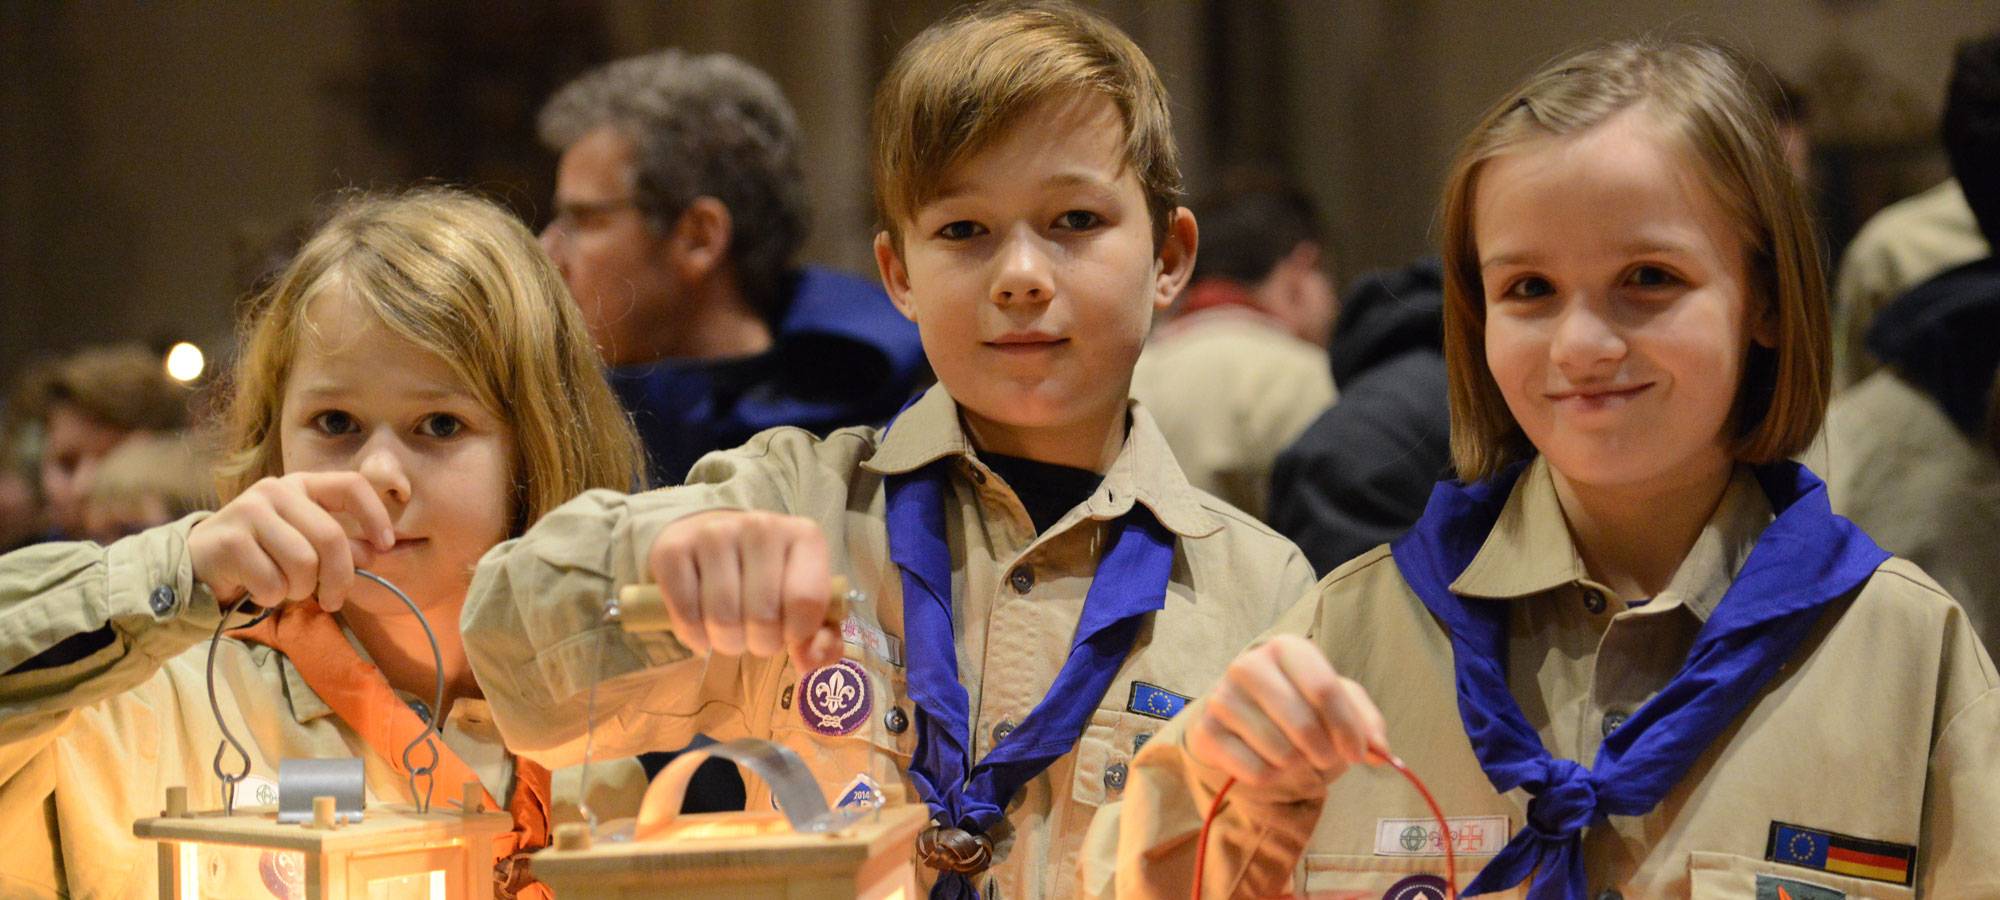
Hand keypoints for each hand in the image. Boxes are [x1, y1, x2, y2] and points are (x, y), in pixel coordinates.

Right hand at [189, 473, 394, 611]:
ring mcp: (249, 511)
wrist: (200, 567)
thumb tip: (375, 553)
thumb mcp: (306, 545)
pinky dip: (272, 597)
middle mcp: (275, 490)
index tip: (386, 545)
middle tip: (332, 600)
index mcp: (301, 485)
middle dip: (339, 578)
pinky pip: (272, 583)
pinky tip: (258, 590)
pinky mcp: (229, 541)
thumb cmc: (263, 556)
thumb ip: (341, 546)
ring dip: (301, 590)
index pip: (351, 485)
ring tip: (286, 589)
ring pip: (303, 563)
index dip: (375, 515)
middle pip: (331, 537)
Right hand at [646, 510, 841, 671]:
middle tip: (755, 636)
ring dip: (726, 642)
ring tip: (730, 632)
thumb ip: (822, 638)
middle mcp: (760, 526)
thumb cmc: (770, 579)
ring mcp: (714, 533)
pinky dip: (694, 635)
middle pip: (762, 616)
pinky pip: (685, 614)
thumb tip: (809, 662)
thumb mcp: (805, 601)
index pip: (806, 601)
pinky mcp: (673, 549)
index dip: (796, 634)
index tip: (789, 634)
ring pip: (722, 618)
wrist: (714, 541)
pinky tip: (702, 628)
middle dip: (759, 644)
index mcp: (804, 536)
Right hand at [1187, 635, 1387, 795]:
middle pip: (1302, 724)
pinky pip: (1256, 771)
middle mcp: (1248, 664)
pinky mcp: (1205, 733)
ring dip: (1298, 767)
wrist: (1243, 723)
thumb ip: (1366, 722)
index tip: (1359, 754)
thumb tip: (1381, 752)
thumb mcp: (1338, 705)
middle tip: (1325, 759)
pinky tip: (1267, 763)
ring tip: (1295, 757)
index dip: (1348, 728)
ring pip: (1280, 753)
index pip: (1324, 688)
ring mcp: (1221, 698)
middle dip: (1324, 753)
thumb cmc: (1299, 707)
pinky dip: (1272, 778)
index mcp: (1285, 647)